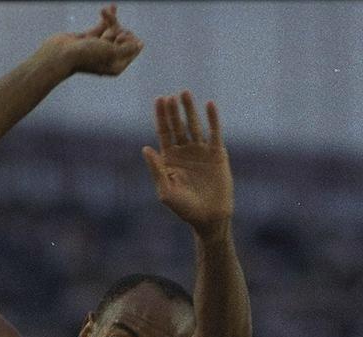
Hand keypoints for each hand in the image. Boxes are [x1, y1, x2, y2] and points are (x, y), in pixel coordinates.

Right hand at [40, 4, 142, 75]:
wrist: (61, 54)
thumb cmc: (86, 56)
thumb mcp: (111, 52)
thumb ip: (126, 48)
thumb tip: (140, 45)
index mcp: (115, 66)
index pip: (132, 51)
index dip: (130, 41)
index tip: (121, 37)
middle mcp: (108, 58)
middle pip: (123, 39)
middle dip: (119, 30)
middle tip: (111, 32)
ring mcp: (98, 48)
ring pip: (112, 30)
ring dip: (111, 20)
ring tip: (104, 11)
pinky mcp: (89, 38)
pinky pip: (102, 26)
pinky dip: (107, 17)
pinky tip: (112, 6)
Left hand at [142, 91, 233, 234]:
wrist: (209, 218)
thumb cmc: (184, 208)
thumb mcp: (166, 191)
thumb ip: (156, 169)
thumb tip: (145, 148)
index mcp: (169, 158)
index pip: (164, 131)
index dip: (161, 116)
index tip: (159, 100)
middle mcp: (184, 151)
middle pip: (177, 125)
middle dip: (174, 110)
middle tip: (171, 95)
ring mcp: (201, 151)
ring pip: (194, 125)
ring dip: (190, 109)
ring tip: (185, 93)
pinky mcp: (217, 153)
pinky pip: (214, 132)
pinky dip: (212, 118)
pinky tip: (209, 105)